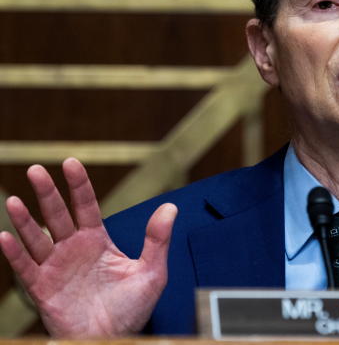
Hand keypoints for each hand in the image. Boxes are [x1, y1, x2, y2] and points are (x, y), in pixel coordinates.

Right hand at [0, 158, 176, 337]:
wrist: (111, 340)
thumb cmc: (131, 309)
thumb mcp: (151, 272)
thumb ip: (158, 240)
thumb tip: (170, 207)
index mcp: (98, 241)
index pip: (86, 205)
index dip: (78, 185)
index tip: (71, 162)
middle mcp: (73, 249)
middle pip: (57, 215)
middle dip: (47, 192)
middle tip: (36, 170)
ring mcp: (56, 268)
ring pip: (37, 238)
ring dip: (24, 220)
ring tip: (14, 200)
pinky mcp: (42, 289)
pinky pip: (25, 268)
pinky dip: (13, 254)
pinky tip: (5, 237)